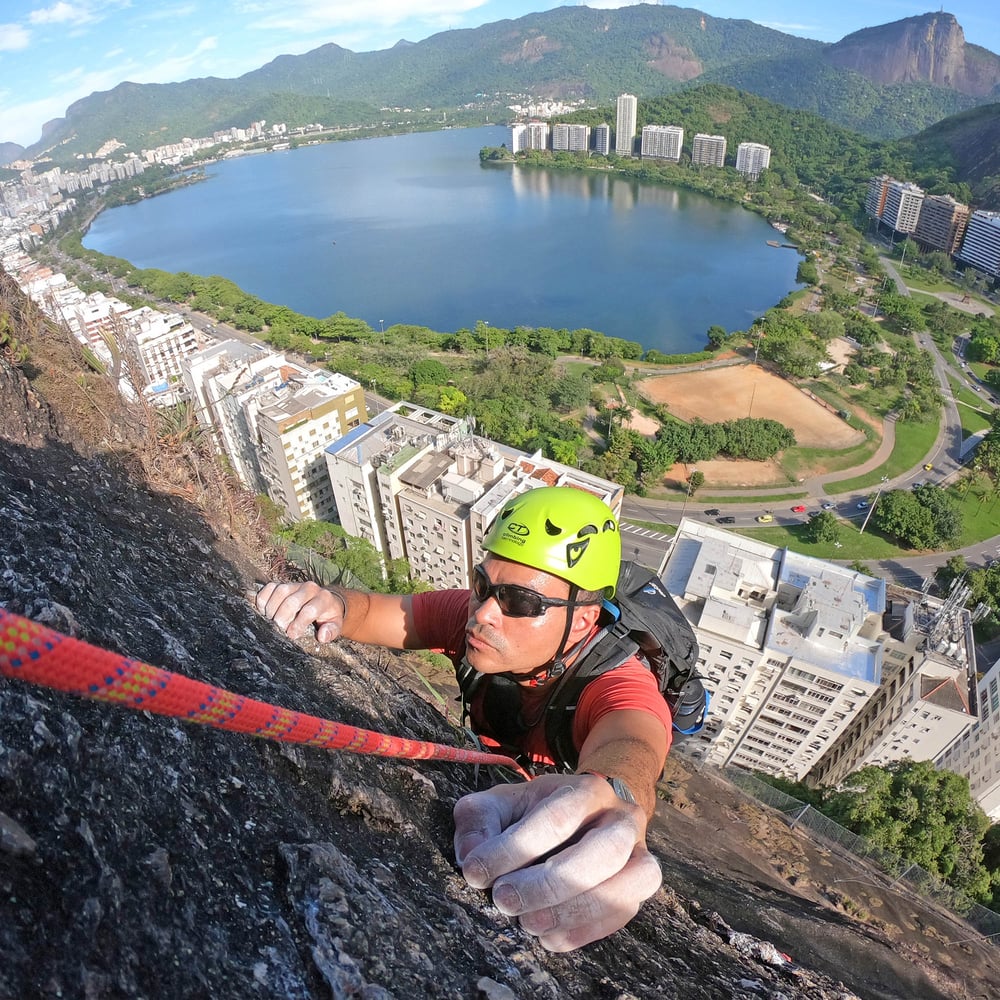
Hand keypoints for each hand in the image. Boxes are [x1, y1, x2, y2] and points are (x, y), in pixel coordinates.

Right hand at [254, 581, 345, 642]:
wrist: (323, 600)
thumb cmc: (327, 616)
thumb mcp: (335, 626)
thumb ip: (331, 632)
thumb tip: (322, 636)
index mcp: (324, 598)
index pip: (309, 610)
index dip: (298, 625)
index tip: (292, 636)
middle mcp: (309, 588)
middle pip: (291, 602)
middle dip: (283, 619)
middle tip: (279, 631)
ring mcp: (295, 584)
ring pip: (279, 592)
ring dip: (271, 611)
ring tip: (271, 624)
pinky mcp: (282, 584)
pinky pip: (269, 588)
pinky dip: (263, 601)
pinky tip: (265, 613)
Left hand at [453, 772, 661, 951]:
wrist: (592, 813)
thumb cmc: (540, 812)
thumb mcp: (505, 802)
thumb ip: (480, 820)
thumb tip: (470, 856)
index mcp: (587, 790)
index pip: (556, 818)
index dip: (514, 848)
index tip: (476, 872)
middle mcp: (622, 820)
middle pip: (602, 853)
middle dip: (548, 884)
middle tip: (503, 901)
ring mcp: (638, 856)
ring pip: (625, 887)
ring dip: (572, 912)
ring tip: (527, 923)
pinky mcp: (638, 891)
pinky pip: (622, 915)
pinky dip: (584, 932)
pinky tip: (548, 936)